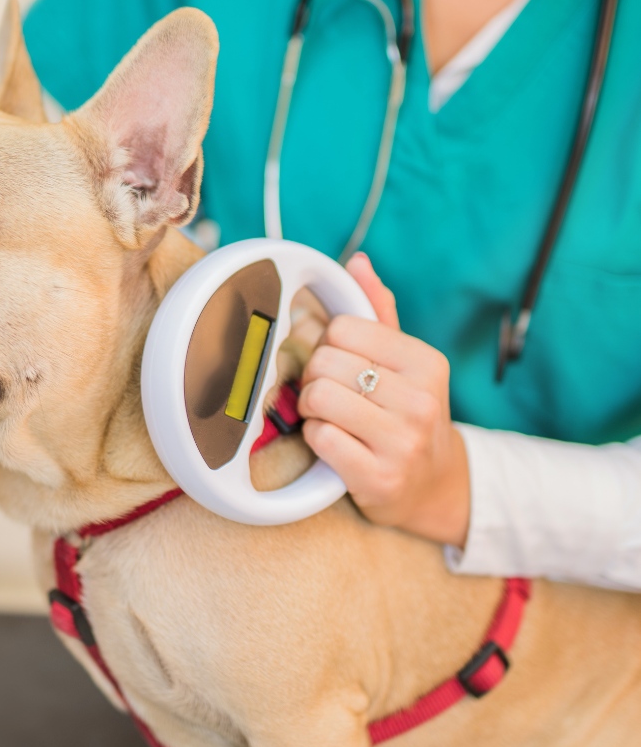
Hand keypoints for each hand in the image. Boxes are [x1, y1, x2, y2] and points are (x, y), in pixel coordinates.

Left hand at [298, 253, 470, 546]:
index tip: (341, 365)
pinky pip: (319, 438)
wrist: (434, 485)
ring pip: (318, 398)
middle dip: (315, 378)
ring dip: (311, 410)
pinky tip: (334, 444)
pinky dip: (315, 439)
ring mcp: (402, 442)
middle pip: (325, 363)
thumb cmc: (408, 415)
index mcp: (427, 363)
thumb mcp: (406, 363)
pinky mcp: (379, 477)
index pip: (343, 328)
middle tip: (329, 395)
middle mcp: (421, 401)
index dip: (329, 345)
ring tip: (329, 418)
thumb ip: (380, 312)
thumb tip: (357, 261)